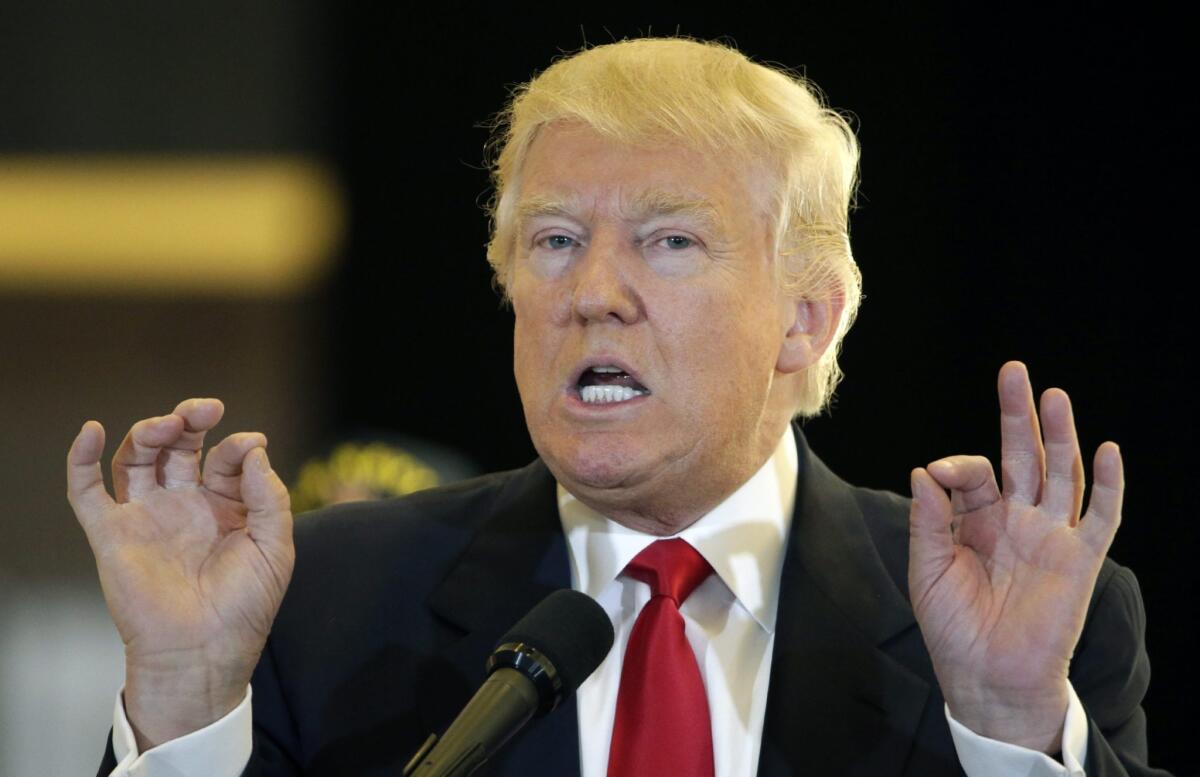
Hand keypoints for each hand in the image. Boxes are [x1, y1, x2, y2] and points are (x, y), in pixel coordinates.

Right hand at [66, 399, 293, 749]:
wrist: (204, 652)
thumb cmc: (245, 607)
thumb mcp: (275, 547)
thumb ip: (271, 497)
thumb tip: (255, 449)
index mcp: (225, 506)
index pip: (226, 458)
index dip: (238, 445)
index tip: (251, 444)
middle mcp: (184, 505)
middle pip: (179, 447)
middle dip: (190, 420)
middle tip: (204, 409)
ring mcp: (147, 516)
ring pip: (138, 458)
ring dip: (149, 432)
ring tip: (169, 424)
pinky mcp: (112, 534)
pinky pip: (87, 492)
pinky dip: (82, 459)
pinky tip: (91, 430)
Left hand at [908, 361, 1122, 752]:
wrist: (987, 678)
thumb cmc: (953, 627)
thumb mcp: (928, 569)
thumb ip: (929, 520)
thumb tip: (925, 470)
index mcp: (977, 520)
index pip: (973, 472)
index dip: (957, 465)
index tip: (939, 473)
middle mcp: (1016, 520)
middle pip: (1022, 455)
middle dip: (1017, 414)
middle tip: (1015, 372)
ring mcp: (1050, 537)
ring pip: (1060, 474)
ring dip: (1060, 435)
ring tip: (1054, 396)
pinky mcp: (1079, 559)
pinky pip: (1100, 517)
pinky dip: (1108, 485)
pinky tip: (1107, 450)